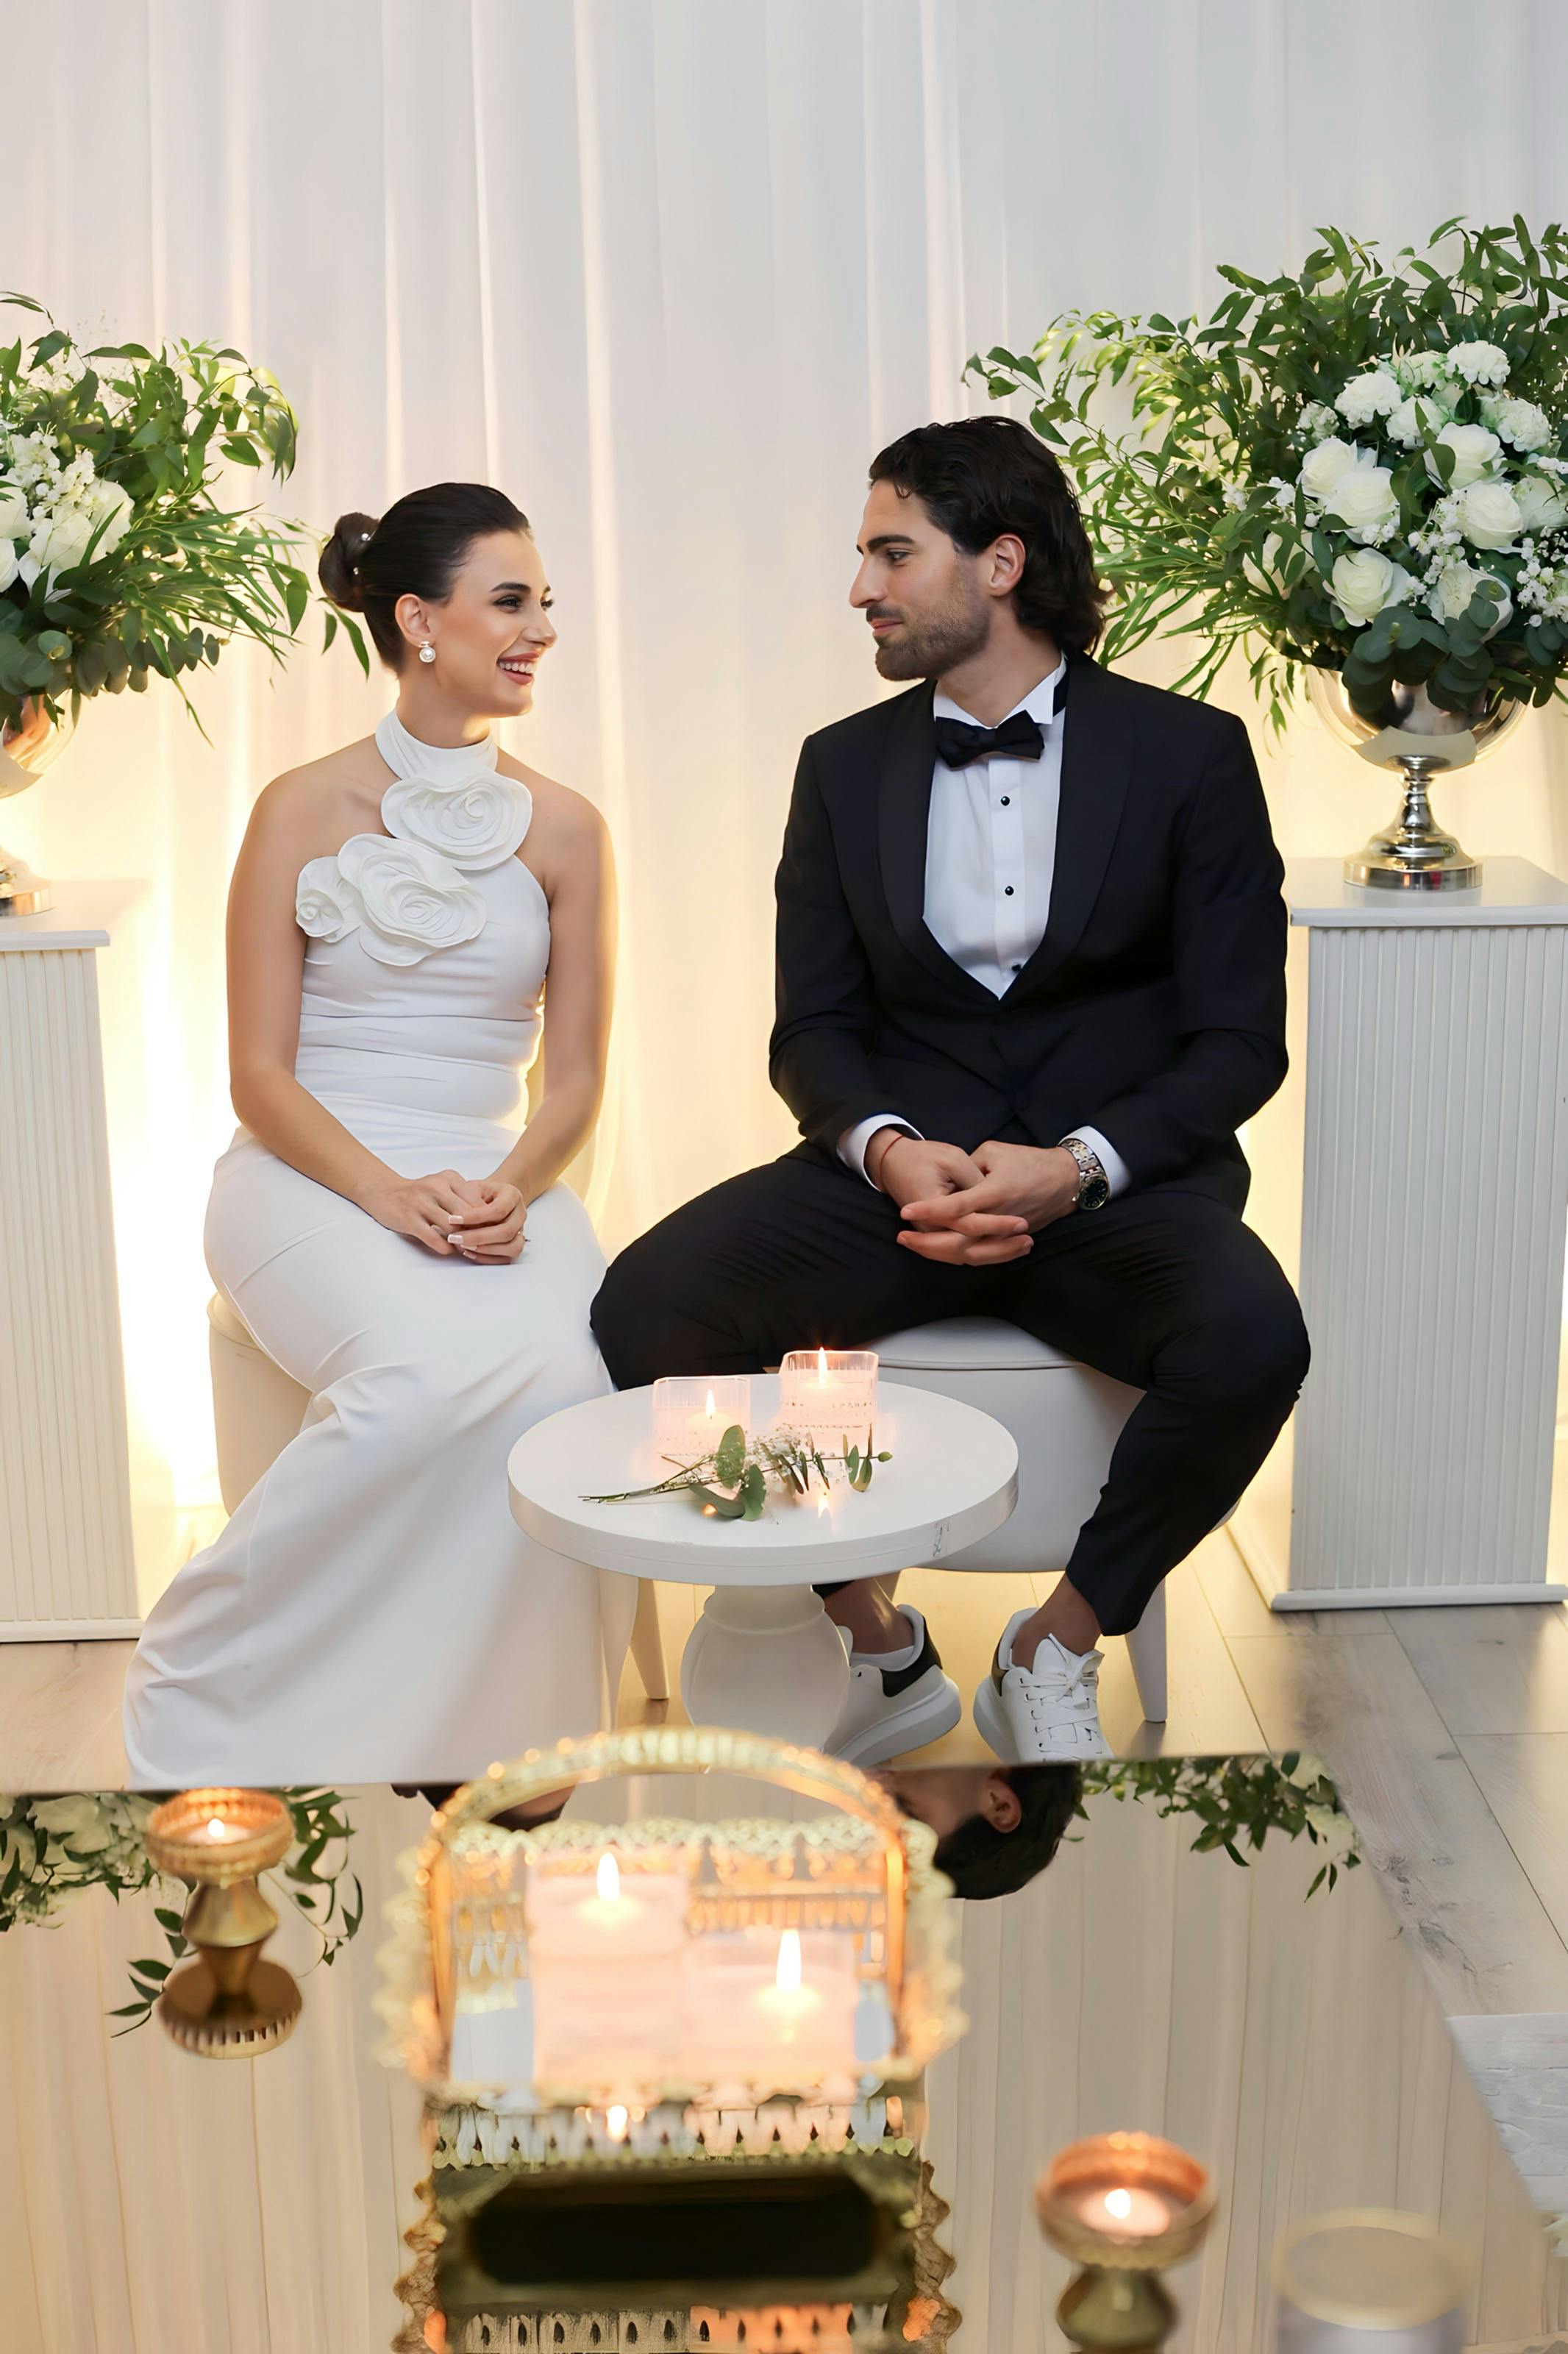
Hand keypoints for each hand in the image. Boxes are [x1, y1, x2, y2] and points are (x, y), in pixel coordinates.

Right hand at [358, 1168, 493, 1255]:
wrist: (384, 1192)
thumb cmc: (421, 1194)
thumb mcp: (444, 1187)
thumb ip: (464, 1199)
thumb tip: (490, 1222)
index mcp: (449, 1178)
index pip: (477, 1201)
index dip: (488, 1220)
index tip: (493, 1232)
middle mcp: (436, 1187)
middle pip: (468, 1215)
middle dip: (478, 1232)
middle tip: (483, 1245)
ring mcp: (421, 1202)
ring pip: (453, 1228)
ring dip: (462, 1242)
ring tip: (466, 1249)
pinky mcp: (408, 1219)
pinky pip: (434, 1238)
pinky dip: (445, 1248)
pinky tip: (448, 1250)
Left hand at [446, 1175, 527, 1262]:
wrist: (487, 1198)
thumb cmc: (477, 1193)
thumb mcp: (470, 1188)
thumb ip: (467, 1202)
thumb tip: (460, 1222)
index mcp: (512, 1195)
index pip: (498, 1210)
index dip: (475, 1217)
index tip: (453, 1219)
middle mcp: (520, 1214)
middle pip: (506, 1231)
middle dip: (479, 1237)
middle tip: (455, 1238)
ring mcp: (520, 1231)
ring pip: (512, 1248)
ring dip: (486, 1250)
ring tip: (463, 1246)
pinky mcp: (514, 1245)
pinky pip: (506, 1258)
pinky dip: (487, 1258)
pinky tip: (469, 1252)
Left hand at [899, 1139, 1078, 1262]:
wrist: (1064, 1180)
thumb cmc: (1029, 1161)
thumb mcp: (994, 1152)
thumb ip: (967, 1169)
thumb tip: (949, 1183)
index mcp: (994, 1193)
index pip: (955, 1208)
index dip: (929, 1211)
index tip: (905, 1211)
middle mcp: (999, 1219)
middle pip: (958, 1243)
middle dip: (927, 1244)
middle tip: (902, 1237)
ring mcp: (1005, 1234)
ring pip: (969, 1254)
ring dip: (940, 1253)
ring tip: (916, 1245)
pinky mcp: (1009, 1240)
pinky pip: (980, 1254)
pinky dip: (958, 1255)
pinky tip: (939, 1251)